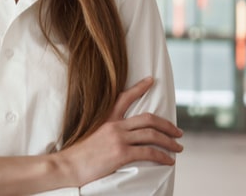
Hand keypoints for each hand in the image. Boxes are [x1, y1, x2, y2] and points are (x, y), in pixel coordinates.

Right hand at [57, 77, 183, 186]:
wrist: (68, 165)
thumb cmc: (79, 154)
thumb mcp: (92, 135)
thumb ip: (107, 132)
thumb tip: (123, 137)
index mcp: (105, 118)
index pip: (124, 97)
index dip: (139, 88)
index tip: (151, 80)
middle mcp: (114, 125)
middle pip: (148, 119)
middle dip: (167, 125)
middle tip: (178, 131)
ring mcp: (118, 138)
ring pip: (152, 135)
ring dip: (169, 141)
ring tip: (178, 147)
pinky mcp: (121, 153)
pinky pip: (148, 152)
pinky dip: (162, 156)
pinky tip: (169, 161)